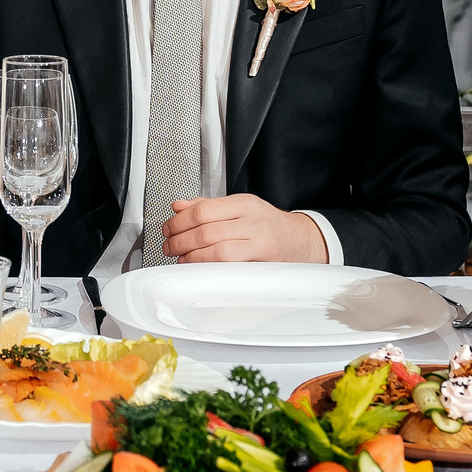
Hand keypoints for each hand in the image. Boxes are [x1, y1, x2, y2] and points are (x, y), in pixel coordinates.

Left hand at [159, 195, 327, 263]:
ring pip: (216, 250)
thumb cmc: (269, 226)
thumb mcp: (240, 208)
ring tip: (180, 258)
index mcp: (244, 203)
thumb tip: (178, 206)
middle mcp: (253, 220)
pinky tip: (197, 267)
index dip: (179, 221)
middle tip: (169, 246)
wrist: (302, 242)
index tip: (168, 229)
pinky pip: (229, 266)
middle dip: (180, 240)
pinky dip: (207, 268)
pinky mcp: (262, 263)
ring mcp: (259, 243)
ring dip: (190, 256)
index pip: (203, 210)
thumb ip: (208, 207)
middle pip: (206, 231)